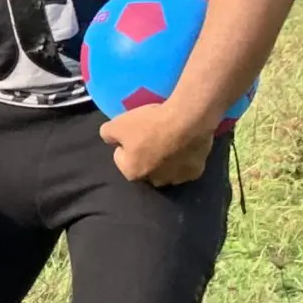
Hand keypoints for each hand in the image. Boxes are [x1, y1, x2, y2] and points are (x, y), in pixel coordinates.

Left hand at [100, 103, 216, 186]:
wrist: (188, 120)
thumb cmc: (149, 124)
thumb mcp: (116, 124)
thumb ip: (107, 134)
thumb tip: (109, 139)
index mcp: (132, 173)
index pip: (121, 158)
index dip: (125, 143)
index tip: (134, 131)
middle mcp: (154, 181)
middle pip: (145, 167)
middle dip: (146, 154)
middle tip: (152, 134)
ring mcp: (177, 179)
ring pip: (166, 169)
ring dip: (166, 159)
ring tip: (170, 139)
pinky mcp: (195, 172)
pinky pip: (186, 165)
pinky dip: (184, 157)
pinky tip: (185, 143)